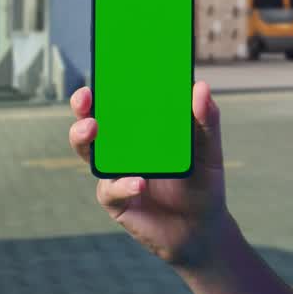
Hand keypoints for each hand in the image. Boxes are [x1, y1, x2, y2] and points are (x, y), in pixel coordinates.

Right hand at [68, 82, 232, 268]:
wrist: (202, 227)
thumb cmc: (203, 181)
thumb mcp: (209, 149)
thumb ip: (206, 120)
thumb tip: (200, 86)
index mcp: (143, 128)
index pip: (121, 101)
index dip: (109, 84)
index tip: (105, 66)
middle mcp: (123, 146)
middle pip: (93, 121)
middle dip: (83, 106)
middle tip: (85, 97)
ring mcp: (115, 171)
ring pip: (89, 151)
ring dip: (84, 137)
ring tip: (93, 127)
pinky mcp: (116, 199)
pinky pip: (110, 188)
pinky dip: (124, 184)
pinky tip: (139, 183)